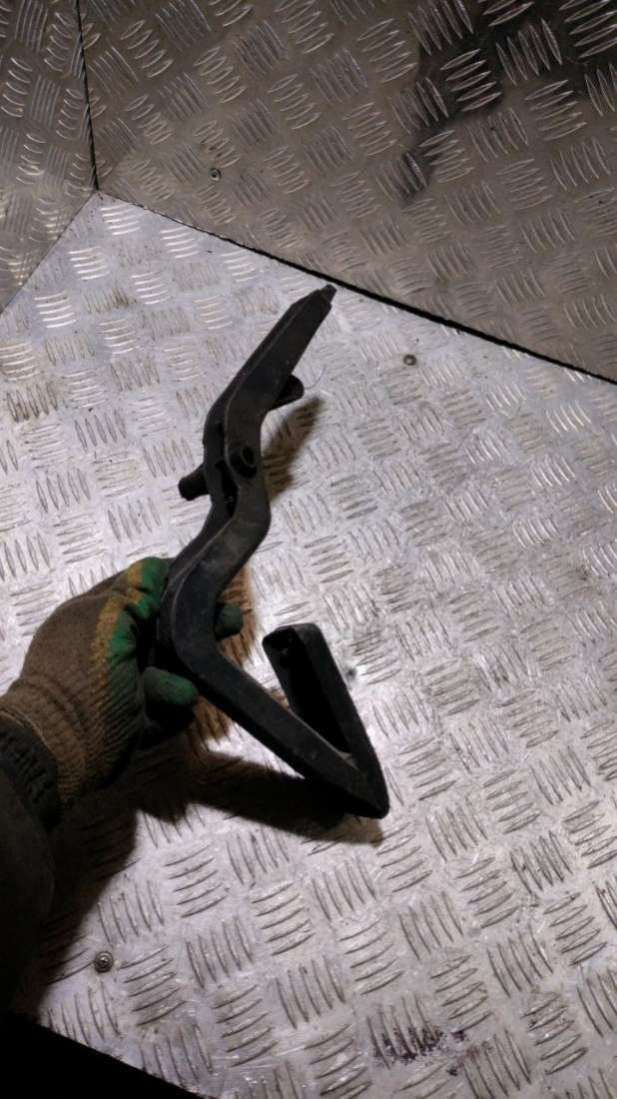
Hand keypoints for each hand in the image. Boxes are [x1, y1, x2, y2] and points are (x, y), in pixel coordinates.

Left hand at [0, 558, 239, 807]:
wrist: (63, 751)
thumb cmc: (84, 680)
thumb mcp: (104, 623)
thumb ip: (133, 593)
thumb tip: (158, 567)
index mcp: (95, 618)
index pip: (140, 589)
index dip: (174, 584)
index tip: (207, 584)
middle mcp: (110, 647)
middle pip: (164, 629)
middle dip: (196, 629)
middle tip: (229, 622)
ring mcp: (122, 685)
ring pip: (171, 671)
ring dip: (183, 680)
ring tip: (182, 692)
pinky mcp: (135, 720)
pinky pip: (168, 709)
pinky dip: (175, 711)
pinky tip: (177, 711)